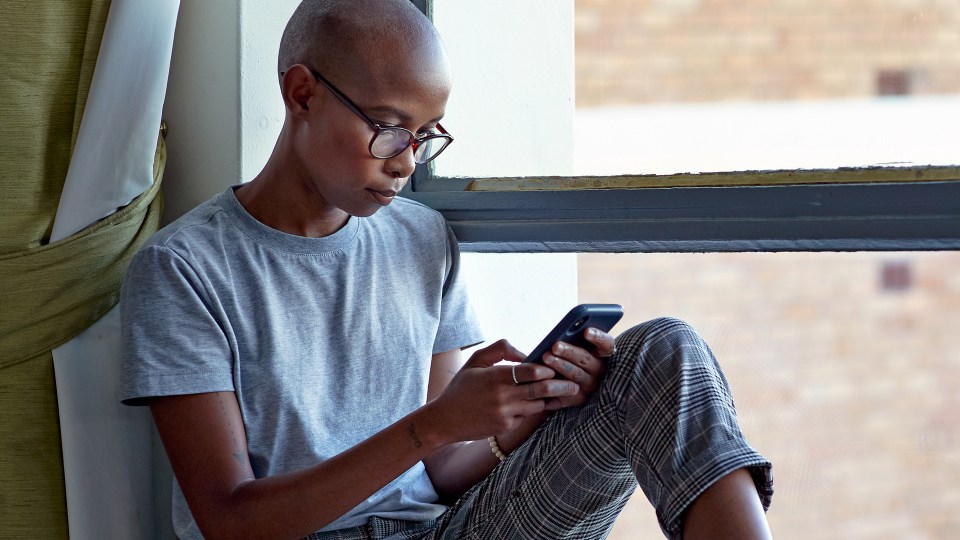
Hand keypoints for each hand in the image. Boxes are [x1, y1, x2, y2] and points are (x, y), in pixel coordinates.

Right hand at [429, 340, 579, 442]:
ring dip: (548, 399)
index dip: (546, 368)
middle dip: (560, 386)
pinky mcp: (505, 427)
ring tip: (563, 393)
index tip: (555, 366)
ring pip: (537, 405)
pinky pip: (526, 416)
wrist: (445, 420)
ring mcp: (505, 414)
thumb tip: (525, 353)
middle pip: (540, 390)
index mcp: (496, 376)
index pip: (530, 371)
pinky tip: (536, 404)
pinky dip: (530, 409)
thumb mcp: (476, 361)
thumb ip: (501, 350)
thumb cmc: (461, 386)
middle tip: (574, 384)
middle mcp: (502, 396)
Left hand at [539, 327, 615, 409]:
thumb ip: (575, 336)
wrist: (562, 382)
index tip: (586, 331)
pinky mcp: (578, 399)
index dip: (597, 338)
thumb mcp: (576, 345)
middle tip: (555, 346)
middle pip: (586, 359)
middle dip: (570, 351)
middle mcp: (599, 370)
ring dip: (561, 365)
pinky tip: (544, 380)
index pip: (606, 344)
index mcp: (603, 354)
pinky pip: (567, 393)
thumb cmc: (569, 355)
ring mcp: (590, 386)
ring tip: (546, 357)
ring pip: (576, 375)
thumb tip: (566, 330)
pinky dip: (554, 385)